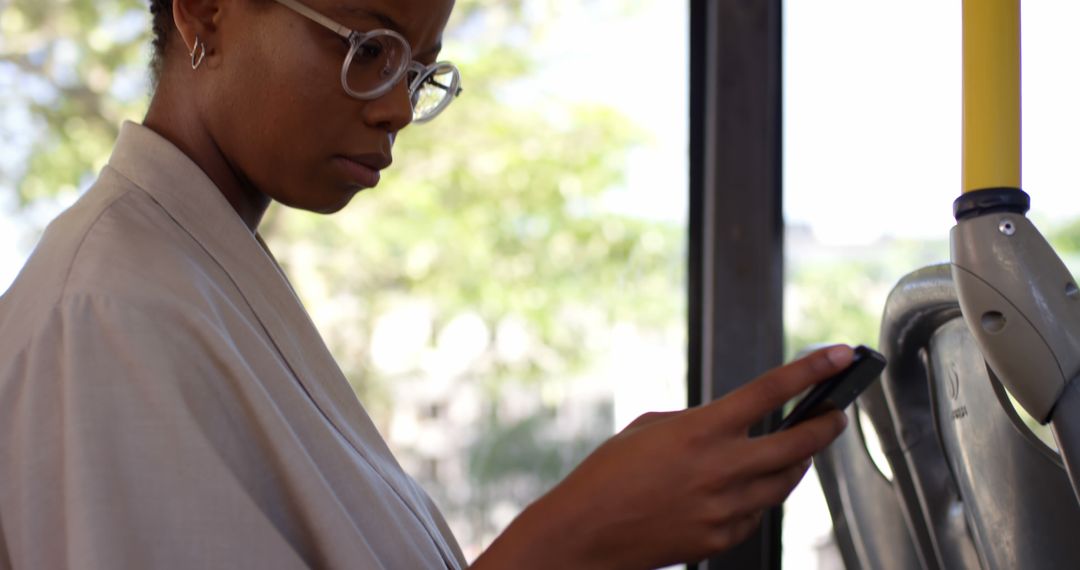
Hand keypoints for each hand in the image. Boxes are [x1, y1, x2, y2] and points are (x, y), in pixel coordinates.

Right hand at [472, 345, 852, 569]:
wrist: (586, 531)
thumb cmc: (608, 475)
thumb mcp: (649, 428)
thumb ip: (698, 422)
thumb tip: (729, 425)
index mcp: (700, 430)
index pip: (770, 391)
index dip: (811, 370)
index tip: (839, 356)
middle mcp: (720, 468)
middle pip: (798, 444)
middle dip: (826, 426)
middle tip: (835, 415)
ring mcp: (725, 507)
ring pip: (785, 482)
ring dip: (797, 462)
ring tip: (796, 450)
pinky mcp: (721, 537)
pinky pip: (757, 512)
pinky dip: (759, 496)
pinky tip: (746, 487)